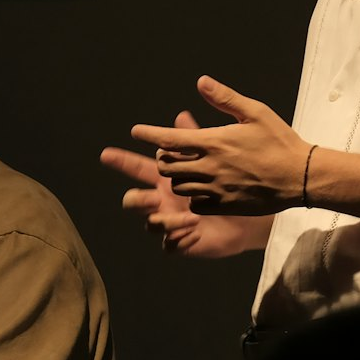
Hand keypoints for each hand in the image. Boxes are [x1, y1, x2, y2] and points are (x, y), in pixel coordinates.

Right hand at [100, 111, 264, 257]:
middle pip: (134, 200)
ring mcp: (171, 222)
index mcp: (166, 177)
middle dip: (137, 199)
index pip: (137, 167)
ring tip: (189, 218)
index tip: (107, 153)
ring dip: (164, 221)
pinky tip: (197, 231)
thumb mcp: (215, 152)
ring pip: (150, 224)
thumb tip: (181, 115)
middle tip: (153, 196)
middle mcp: (163, 200)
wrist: (252, 211)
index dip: (121, 160)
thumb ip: (195, 137)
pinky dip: (178, 239)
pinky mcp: (183, 242)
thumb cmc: (231, 177)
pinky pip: (169, 245)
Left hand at [129, 76, 309, 214]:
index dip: (149, 134)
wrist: (301, 176)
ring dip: (177, 177)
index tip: (136, 131)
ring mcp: (217, 189)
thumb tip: (201, 82)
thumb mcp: (255, 112)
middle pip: (167, 166)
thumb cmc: (279, 140)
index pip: (169, 138)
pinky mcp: (225, 205)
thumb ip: (225, 98)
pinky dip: (193, 197)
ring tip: (186, 169)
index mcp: (214, 141)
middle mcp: (210, 166)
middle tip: (170, 152)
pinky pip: (195, 205)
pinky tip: (202, 189)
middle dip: (164, 158)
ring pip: (179, 187)